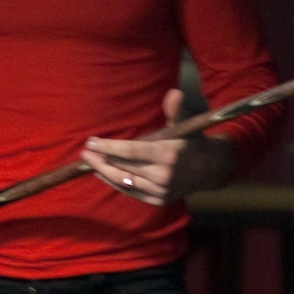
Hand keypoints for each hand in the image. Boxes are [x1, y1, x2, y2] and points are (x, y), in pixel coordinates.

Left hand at [82, 88, 236, 206]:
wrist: (208, 169)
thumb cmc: (191, 142)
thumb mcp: (185, 125)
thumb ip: (176, 111)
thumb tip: (174, 93)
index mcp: (169, 154)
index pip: (131, 151)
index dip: (109, 148)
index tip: (92, 142)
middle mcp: (164, 175)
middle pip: (124, 168)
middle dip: (101, 160)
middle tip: (85, 152)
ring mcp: (161, 190)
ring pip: (125, 182)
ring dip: (104, 173)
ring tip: (89, 163)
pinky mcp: (158, 200)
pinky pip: (131, 192)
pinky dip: (115, 184)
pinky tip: (103, 174)